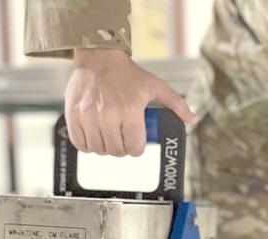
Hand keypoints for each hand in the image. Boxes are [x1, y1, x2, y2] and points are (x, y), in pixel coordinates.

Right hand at [64, 48, 197, 156]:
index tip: (135, 143)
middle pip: (117, 151)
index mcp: (130, 110)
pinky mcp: (74, 116)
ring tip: (109, 137)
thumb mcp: (156, 86)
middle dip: (122, 149)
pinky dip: (87, 146)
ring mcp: (89, 116)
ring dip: (106, 148)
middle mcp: (108, 115)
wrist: (99, 57)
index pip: (135, 147)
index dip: (137, 148)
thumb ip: (177, 104)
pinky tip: (94, 138)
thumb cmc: (129, 74)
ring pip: (99, 150)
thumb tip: (194, 119)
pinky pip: (80, 144)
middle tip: (122, 139)